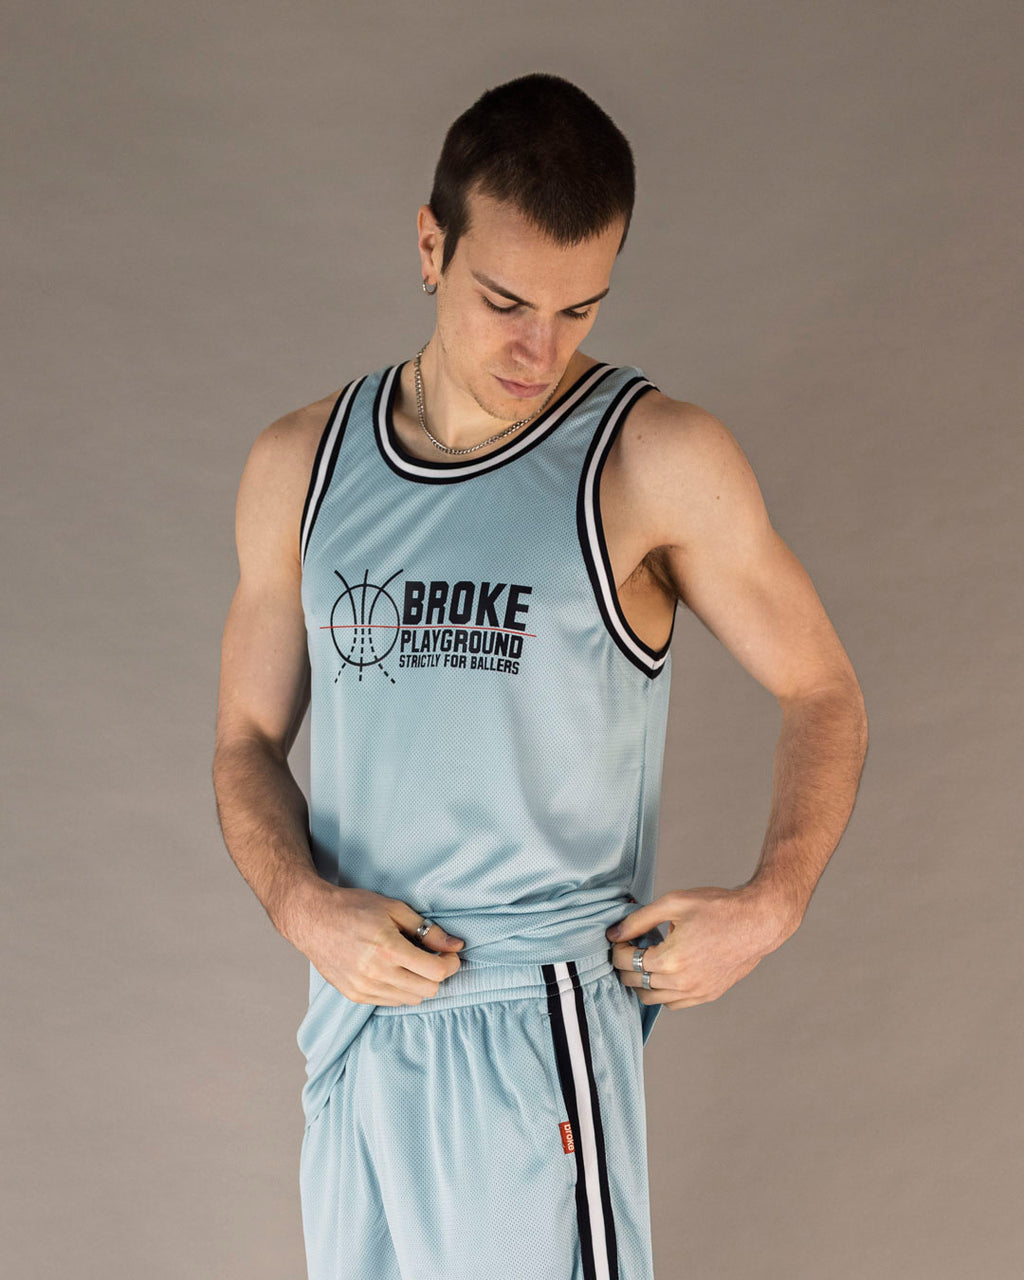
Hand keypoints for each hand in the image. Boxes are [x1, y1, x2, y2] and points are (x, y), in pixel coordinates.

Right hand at [295, 883, 465, 1006]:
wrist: (312, 919)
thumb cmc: (354, 907)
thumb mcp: (395, 908)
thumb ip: (428, 929)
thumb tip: (457, 945)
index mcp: (388, 948)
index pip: (436, 971)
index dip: (451, 963)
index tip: (450, 954)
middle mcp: (376, 973)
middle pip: (428, 990)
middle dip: (437, 974)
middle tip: (433, 957)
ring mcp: (364, 988)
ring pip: (411, 999)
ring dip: (419, 983)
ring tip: (411, 962)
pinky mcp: (355, 996)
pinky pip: (391, 1002)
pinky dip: (401, 989)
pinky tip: (394, 970)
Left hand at [605, 886, 788, 1009]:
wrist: (757, 922)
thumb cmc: (718, 908)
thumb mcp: (674, 903)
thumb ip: (639, 920)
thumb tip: (614, 933)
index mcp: (670, 960)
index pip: (625, 962)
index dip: (618, 947)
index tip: (622, 936)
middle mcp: (681, 983)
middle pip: (634, 982)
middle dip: (626, 963)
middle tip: (632, 945)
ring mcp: (695, 993)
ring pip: (651, 998)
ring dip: (642, 980)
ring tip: (648, 957)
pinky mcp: (707, 995)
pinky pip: (673, 1003)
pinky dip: (662, 991)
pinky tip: (666, 970)